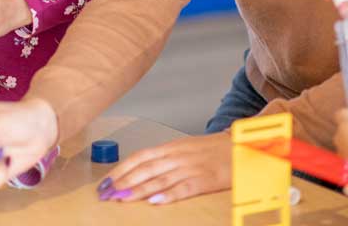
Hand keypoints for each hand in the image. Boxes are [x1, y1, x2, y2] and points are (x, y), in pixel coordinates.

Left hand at [101, 131, 230, 204]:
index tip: (106, 182)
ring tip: (122, 199)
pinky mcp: (205, 179)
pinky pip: (184, 188)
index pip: (140, 157)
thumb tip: (141, 170)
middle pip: (146, 168)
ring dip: (139, 190)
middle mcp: (178, 155)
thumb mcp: (186, 148)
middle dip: (124, 181)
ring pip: (160, 178)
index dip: (122, 170)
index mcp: (172, 147)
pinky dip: (168, 195)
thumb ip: (166, 158)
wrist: (242, 145)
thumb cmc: (213, 149)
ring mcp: (191, 167)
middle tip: (107, 194)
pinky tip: (155, 202)